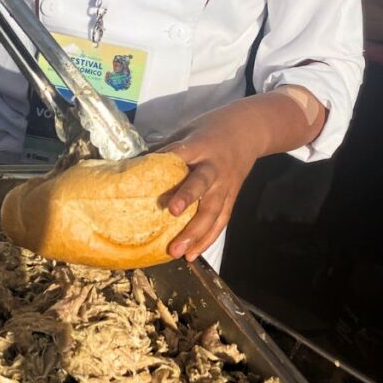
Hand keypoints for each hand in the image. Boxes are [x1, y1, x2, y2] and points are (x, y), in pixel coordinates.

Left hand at [163, 106, 261, 262]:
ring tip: (178, 252)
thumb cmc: (211, 129)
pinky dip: (208, 238)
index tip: (152, 176)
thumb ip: (166, 149)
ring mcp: (226, 183)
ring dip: (196, 232)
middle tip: (170, 213)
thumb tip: (134, 165)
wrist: (248, 129)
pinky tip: (193, 254)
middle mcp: (214, 166)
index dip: (168, 164)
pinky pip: (221, 220)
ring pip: (214, 209)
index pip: (182, 154)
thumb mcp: (187, 131)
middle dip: (188, 197)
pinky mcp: (232, 197)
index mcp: (200, 145)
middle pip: (202, 183)